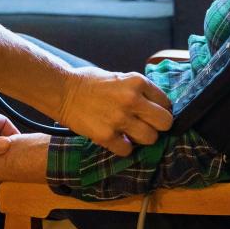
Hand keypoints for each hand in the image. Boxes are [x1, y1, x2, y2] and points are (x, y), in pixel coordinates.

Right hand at [58, 67, 173, 156]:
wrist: (63, 92)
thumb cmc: (91, 83)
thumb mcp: (120, 78)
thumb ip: (139, 91)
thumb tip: (157, 107)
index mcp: (137, 81)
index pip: (166, 103)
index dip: (160, 110)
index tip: (152, 114)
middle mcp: (132, 99)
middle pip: (165, 122)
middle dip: (158, 126)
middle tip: (147, 126)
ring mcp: (119, 119)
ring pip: (150, 139)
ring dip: (142, 139)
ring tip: (131, 134)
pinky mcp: (106, 136)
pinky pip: (128, 151)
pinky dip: (123, 148)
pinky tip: (116, 139)